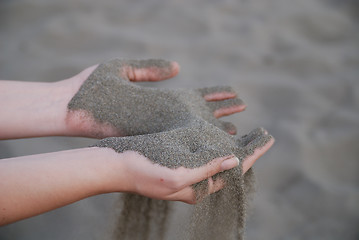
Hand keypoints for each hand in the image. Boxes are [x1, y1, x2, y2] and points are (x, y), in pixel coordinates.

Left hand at [65, 59, 245, 137]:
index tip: (234, 93)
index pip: (195, 95)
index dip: (216, 95)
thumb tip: (178, 68)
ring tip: (235, 132)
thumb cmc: (90, 88)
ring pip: (193, 130)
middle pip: (200, 114)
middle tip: (242, 114)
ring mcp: (156, 127)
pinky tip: (212, 145)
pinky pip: (178, 140)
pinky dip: (197, 142)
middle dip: (222, 113)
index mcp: (158, 96)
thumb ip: (150, 70)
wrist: (67, 107)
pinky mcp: (146, 137)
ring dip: (215, 130)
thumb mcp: (122, 70)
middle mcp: (162, 113)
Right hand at [96, 121, 273, 202]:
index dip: (252, 155)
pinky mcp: (177, 155)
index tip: (268, 139)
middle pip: (228, 163)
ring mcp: (186, 167)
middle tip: (264, 133)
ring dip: (233, 141)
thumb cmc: (142, 173)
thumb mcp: (177, 176)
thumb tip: (236, 162)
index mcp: (198, 188)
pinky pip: (202, 146)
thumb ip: (206, 170)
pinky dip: (215, 136)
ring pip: (217, 154)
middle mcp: (195, 178)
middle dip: (247, 148)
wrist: (113, 165)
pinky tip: (222, 128)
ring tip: (248, 130)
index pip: (232, 171)